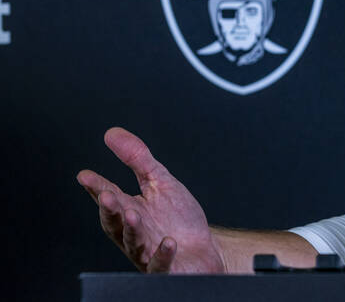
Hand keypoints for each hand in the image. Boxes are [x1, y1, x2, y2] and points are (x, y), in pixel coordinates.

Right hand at [77, 127, 224, 272]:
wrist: (202, 250)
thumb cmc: (178, 218)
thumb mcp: (159, 182)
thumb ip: (137, 159)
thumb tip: (111, 133)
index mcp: (130, 211)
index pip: (110, 197)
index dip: (97, 188)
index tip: (85, 175)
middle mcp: (134, 233)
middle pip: (117, 223)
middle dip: (111, 210)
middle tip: (106, 195)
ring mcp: (148, 252)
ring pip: (134, 244)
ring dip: (132, 230)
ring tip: (133, 214)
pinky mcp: (166, 268)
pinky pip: (161, 264)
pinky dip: (163, 255)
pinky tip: (169, 242)